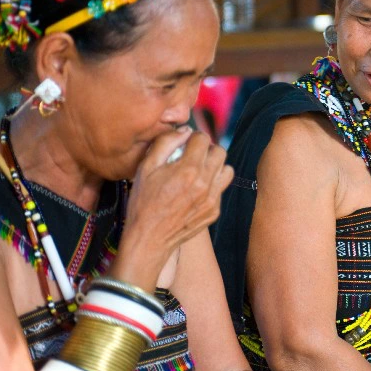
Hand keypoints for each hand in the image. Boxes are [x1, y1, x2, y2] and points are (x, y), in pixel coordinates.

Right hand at [110, 126, 232, 289]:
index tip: (185, 143)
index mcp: (188, 170)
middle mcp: (205, 183)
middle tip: (193, 155)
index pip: (203, 139)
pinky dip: (211, 185)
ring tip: (199, 171)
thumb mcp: (146, 168)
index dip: (193, 138)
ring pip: (227, 170)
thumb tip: (185, 131)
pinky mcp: (214, 211)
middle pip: (220, 152)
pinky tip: (195, 190)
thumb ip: (166, 143)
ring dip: (215, 166)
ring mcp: (212, 199)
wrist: (148, 239)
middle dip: (207, 149)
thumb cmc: (143, 203)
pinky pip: (220, 189)